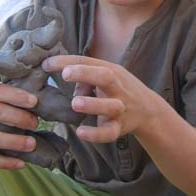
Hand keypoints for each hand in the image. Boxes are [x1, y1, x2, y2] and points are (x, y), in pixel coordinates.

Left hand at [43, 55, 161, 142]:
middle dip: (85, 73)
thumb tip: (61, 76)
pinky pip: (108, 133)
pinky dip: (95, 134)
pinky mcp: (119, 128)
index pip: (88, 62)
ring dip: (92, 104)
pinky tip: (80, 132)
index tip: (46, 63)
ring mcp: (119, 108)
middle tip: (66, 74)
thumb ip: (84, 76)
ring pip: (109, 106)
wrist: (148, 110)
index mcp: (110, 71)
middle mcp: (116, 88)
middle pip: (104, 77)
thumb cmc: (118, 89)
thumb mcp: (106, 76)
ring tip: (75, 103)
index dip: (67, 61)